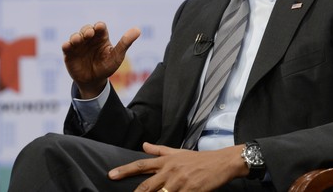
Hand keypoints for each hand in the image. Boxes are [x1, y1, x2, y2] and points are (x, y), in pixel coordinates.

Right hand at [62, 21, 140, 97]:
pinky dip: (66, 45)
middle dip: (87, 30)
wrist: (94, 82)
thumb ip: (125, 43)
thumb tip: (138, 29)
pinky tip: (67, 45)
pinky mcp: (69, 53)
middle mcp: (89, 39)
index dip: (99, 26)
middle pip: (87, 29)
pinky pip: (66, 47)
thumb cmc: (107, 67)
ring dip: (76, 36)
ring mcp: (78, 45)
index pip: (100, 27)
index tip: (99, 27)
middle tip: (89, 34)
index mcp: (101, 38)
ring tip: (78, 40)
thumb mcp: (117, 56)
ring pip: (75, 36)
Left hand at [108, 143, 248, 191]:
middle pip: (146, 186)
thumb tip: (144, 145)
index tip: (111, 175)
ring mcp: (180, 183)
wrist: (221, 163)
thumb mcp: (178, 152)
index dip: (125, 170)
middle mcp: (170, 171)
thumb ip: (159, 150)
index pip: (141, 165)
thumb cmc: (199, 159)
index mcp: (166, 161)